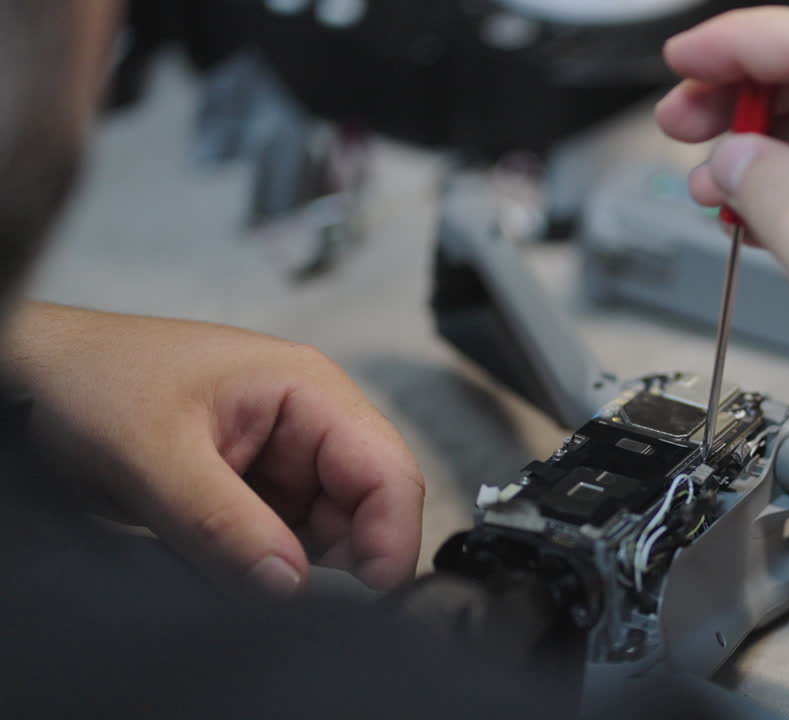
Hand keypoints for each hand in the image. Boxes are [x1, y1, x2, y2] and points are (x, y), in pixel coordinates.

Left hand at [6, 303, 423, 593]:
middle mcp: (310, 420)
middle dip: (339, 554)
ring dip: (295, 560)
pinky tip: (221, 557)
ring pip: (328, 529)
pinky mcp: (256, 485)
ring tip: (226, 558)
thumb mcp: (152, 455)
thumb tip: (289, 584)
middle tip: (281, 588)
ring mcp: (284, 454)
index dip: (391, 532)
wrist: (35, 376)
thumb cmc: (92, 381)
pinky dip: (265, 561)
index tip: (372, 590)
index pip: (387, 467)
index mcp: (308, 389)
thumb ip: (223, 522)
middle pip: (367, 504)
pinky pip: (286, 537)